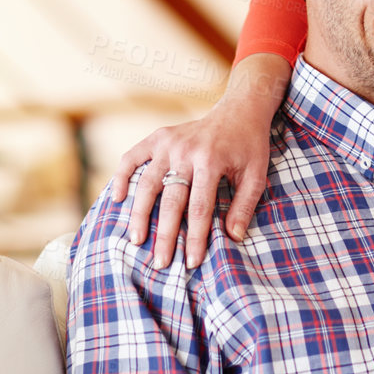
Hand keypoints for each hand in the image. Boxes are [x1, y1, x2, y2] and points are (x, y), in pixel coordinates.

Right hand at [111, 95, 273, 268]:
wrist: (239, 110)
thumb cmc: (248, 147)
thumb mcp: (256, 174)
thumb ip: (245, 205)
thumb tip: (233, 237)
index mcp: (211, 160)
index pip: (200, 207)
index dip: (194, 237)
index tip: (190, 262)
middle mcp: (186, 151)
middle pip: (171, 200)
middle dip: (165, 234)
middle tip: (160, 263)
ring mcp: (169, 143)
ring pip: (147, 182)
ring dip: (139, 213)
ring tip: (135, 240)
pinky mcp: (158, 137)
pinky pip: (132, 156)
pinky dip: (122, 176)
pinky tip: (117, 198)